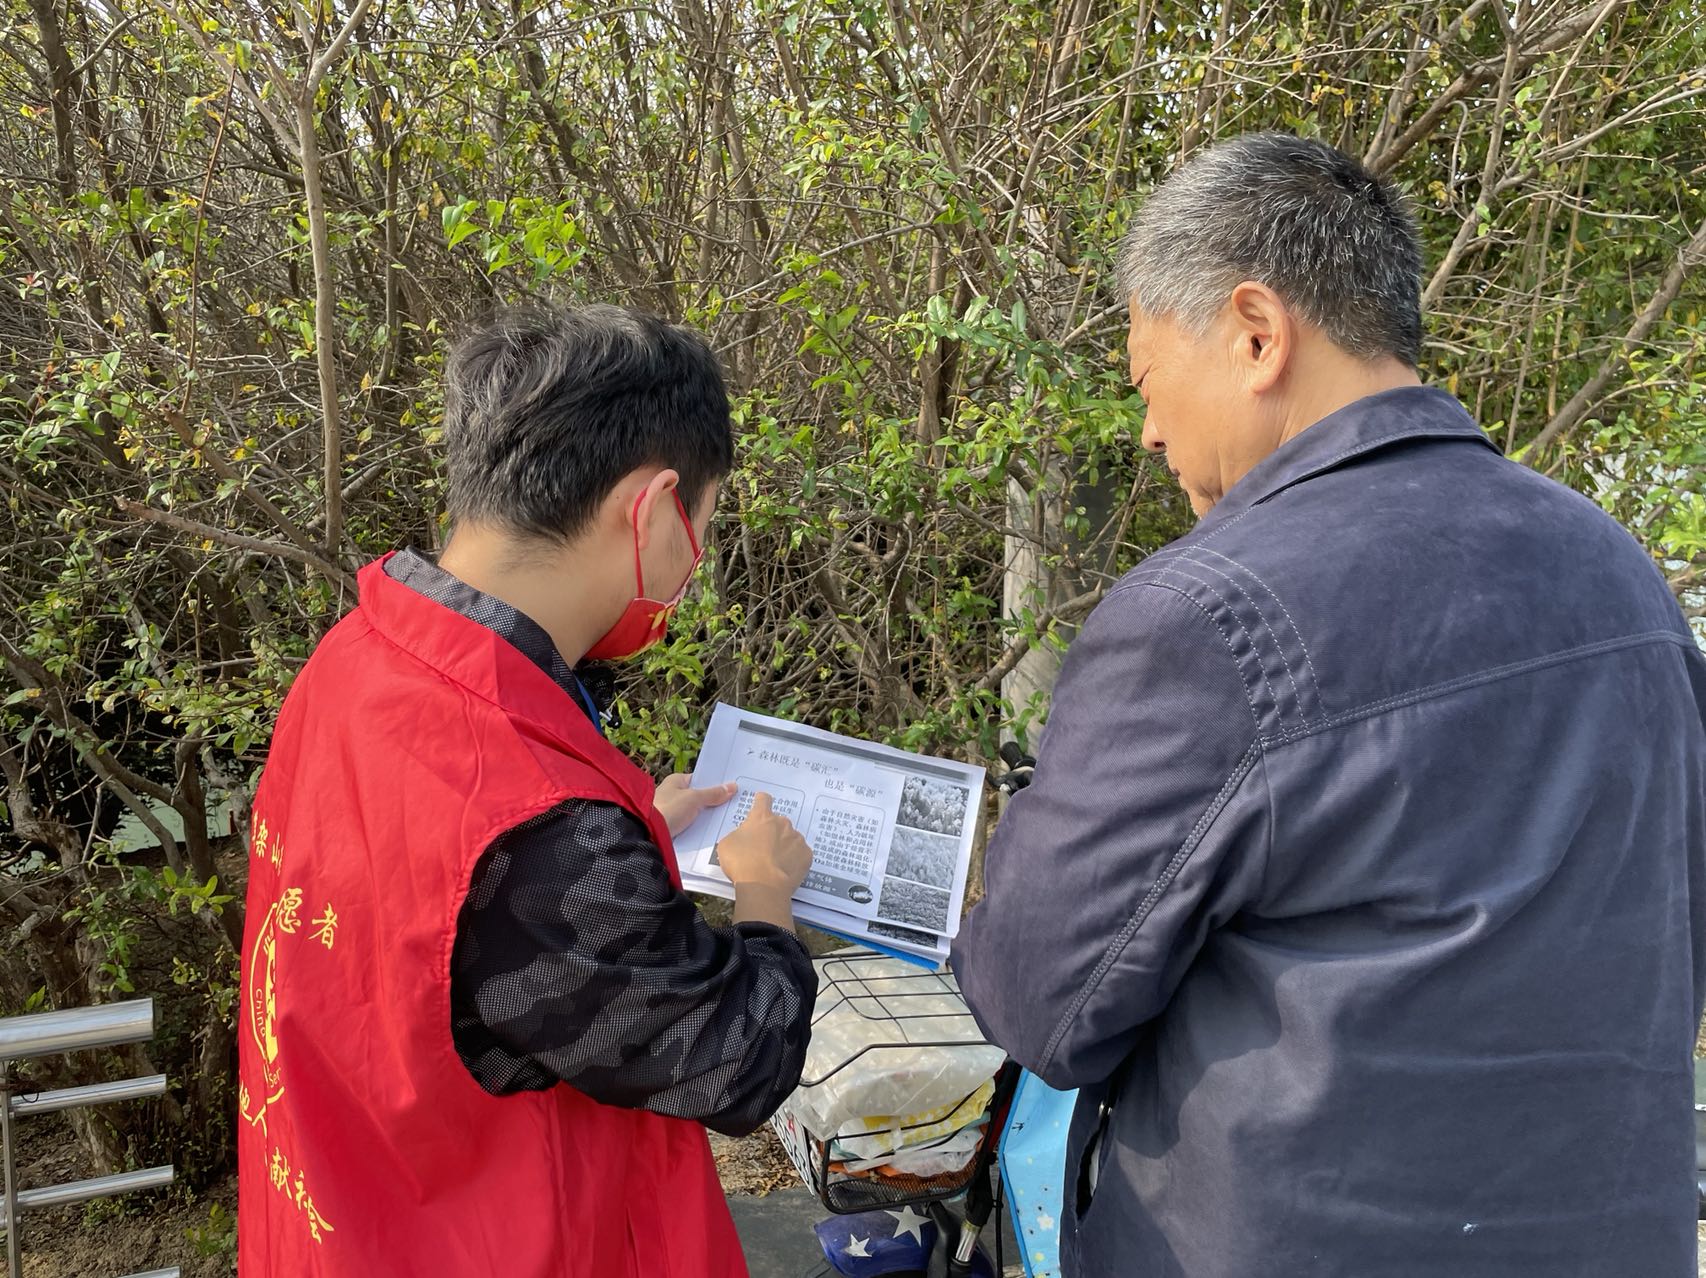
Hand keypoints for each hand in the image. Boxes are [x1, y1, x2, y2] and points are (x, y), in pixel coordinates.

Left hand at [653, 773, 736, 838]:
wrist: (648, 833)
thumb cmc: (669, 809)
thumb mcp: (694, 798)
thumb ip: (713, 794)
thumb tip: (732, 787)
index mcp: (676, 781)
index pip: (700, 779)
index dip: (715, 783)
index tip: (731, 787)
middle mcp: (673, 793)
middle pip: (699, 796)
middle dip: (714, 800)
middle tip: (735, 803)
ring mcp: (671, 810)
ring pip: (695, 811)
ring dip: (707, 815)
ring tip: (728, 818)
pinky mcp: (672, 826)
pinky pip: (690, 824)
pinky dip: (700, 826)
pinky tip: (713, 830)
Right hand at [718, 793, 812, 927]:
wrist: (764, 886)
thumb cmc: (742, 863)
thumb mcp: (727, 844)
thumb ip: (738, 834)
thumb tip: (744, 837)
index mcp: (761, 817)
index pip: (763, 800)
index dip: (761, 802)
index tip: (760, 805)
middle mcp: (782, 823)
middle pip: (778, 822)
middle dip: (772, 831)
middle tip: (762, 848)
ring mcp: (797, 838)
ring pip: (790, 838)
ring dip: (784, 846)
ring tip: (773, 863)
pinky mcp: (807, 854)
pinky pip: (800, 853)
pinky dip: (794, 859)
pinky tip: (784, 870)